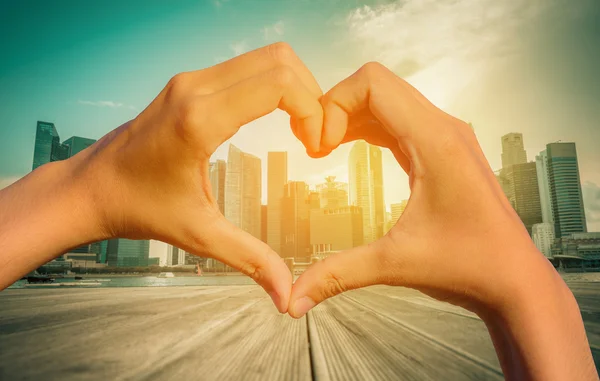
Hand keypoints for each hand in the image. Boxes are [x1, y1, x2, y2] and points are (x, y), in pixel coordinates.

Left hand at [66, 43, 323, 311]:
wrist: (92, 188)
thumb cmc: (139, 209)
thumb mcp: (199, 235)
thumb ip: (250, 260)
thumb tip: (288, 294)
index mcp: (199, 121)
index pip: (279, 84)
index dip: (312, 109)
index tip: (315, 144)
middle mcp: (195, 89)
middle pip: (279, 61)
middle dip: (310, 95)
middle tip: (313, 135)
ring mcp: (190, 81)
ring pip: (266, 58)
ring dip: (293, 88)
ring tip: (300, 127)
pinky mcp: (188, 84)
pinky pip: (246, 68)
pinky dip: (273, 86)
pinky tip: (276, 118)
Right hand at [289, 62, 597, 379]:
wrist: (513, 279)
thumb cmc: (469, 267)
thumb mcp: (395, 264)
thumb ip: (338, 274)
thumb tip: (293, 299)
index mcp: (435, 141)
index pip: (373, 83)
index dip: (333, 104)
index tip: (318, 146)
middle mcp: (444, 128)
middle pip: (377, 85)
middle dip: (336, 107)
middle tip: (314, 145)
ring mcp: (447, 136)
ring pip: (388, 100)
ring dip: (351, 115)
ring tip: (324, 147)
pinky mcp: (444, 149)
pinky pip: (399, 120)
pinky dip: (368, 126)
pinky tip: (348, 146)